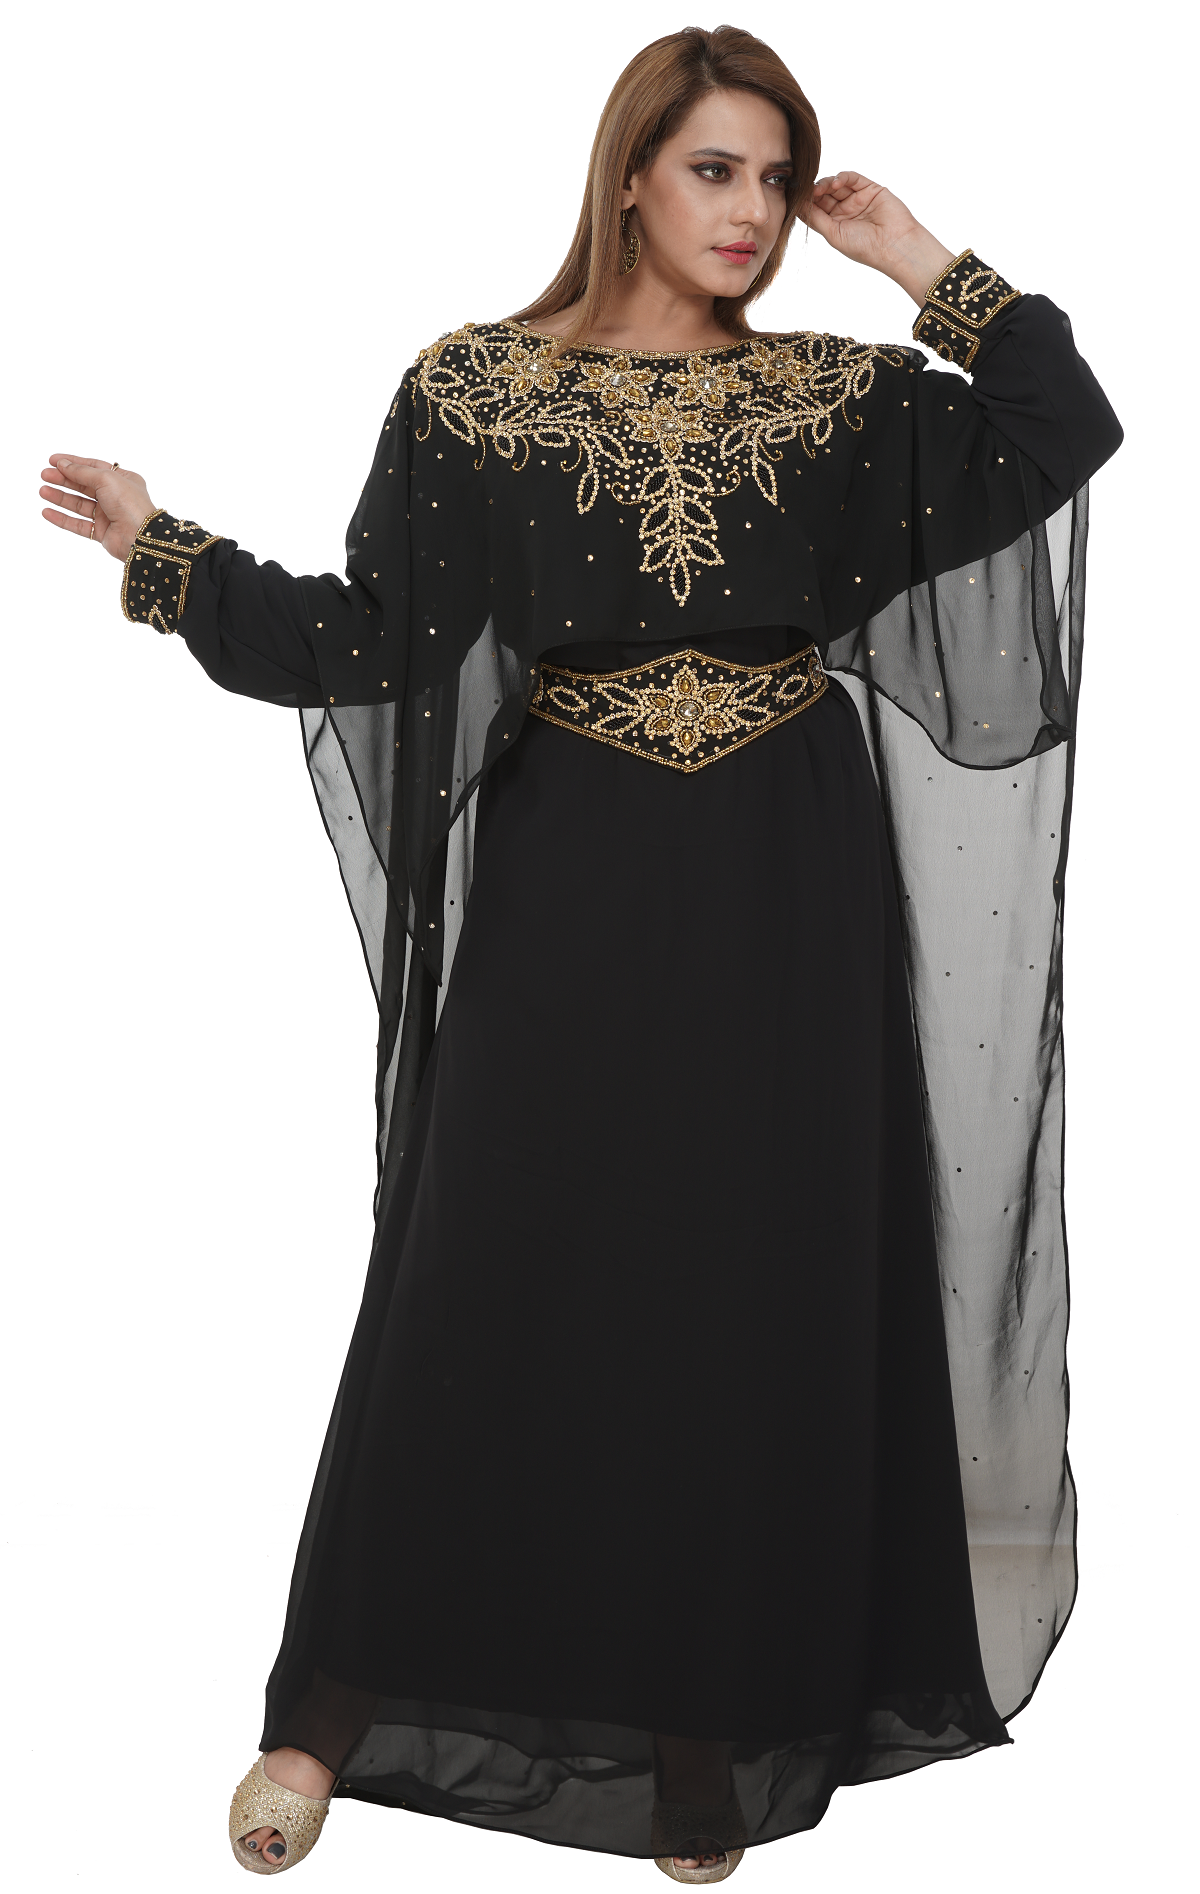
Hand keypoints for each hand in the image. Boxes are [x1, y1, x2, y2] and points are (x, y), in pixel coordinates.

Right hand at [40, 456, 156, 560]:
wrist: (140, 537)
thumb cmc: (130, 504)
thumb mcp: (106, 479)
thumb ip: (83, 472)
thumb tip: (64, 464)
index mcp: (123, 480)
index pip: (93, 467)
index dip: (73, 463)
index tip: (53, 460)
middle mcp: (116, 496)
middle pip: (84, 485)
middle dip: (63, 479)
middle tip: (44, 475)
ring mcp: (109, 515)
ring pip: (79, 505)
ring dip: (60, 497)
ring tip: (43, 491)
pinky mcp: (102, 533)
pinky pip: (78, 524)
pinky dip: (62, 519)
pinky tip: (47, 512)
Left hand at [802, 173, 954, 304]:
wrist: (894, 245)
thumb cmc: (864, 247)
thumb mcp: (834, 234)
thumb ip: (815, 218)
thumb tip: (796, 206)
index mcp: (835, 225)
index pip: (815, 209)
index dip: (805, 202)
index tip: (794, 197)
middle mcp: (845, 211)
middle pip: (823, 195)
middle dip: (813, 191)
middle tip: (807, 191)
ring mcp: (857, 199)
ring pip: (835, 184)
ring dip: (825, 184)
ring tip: (822, 189)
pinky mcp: (869, 188)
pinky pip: (851, 177)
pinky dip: (841, 177)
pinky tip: (834, 183)